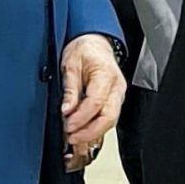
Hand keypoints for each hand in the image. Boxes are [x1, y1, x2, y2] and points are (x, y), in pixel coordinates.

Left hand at [62, 34, 125, 165]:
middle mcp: (117, 88)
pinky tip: (82, 137)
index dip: (81, 117)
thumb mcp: (71, 64)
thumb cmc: (84, 49)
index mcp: (106, 74)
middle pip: (109, 117)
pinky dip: (95, 131)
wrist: (94, 42)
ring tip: (74, 140)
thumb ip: (70, 89)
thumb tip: (66, 110)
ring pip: (110, 122)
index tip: (67, 125)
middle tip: (71, 138)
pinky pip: (107, 120)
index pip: (97, 102)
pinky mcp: (114, 102)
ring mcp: (118, 96)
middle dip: (90, 132)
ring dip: (92, 134)